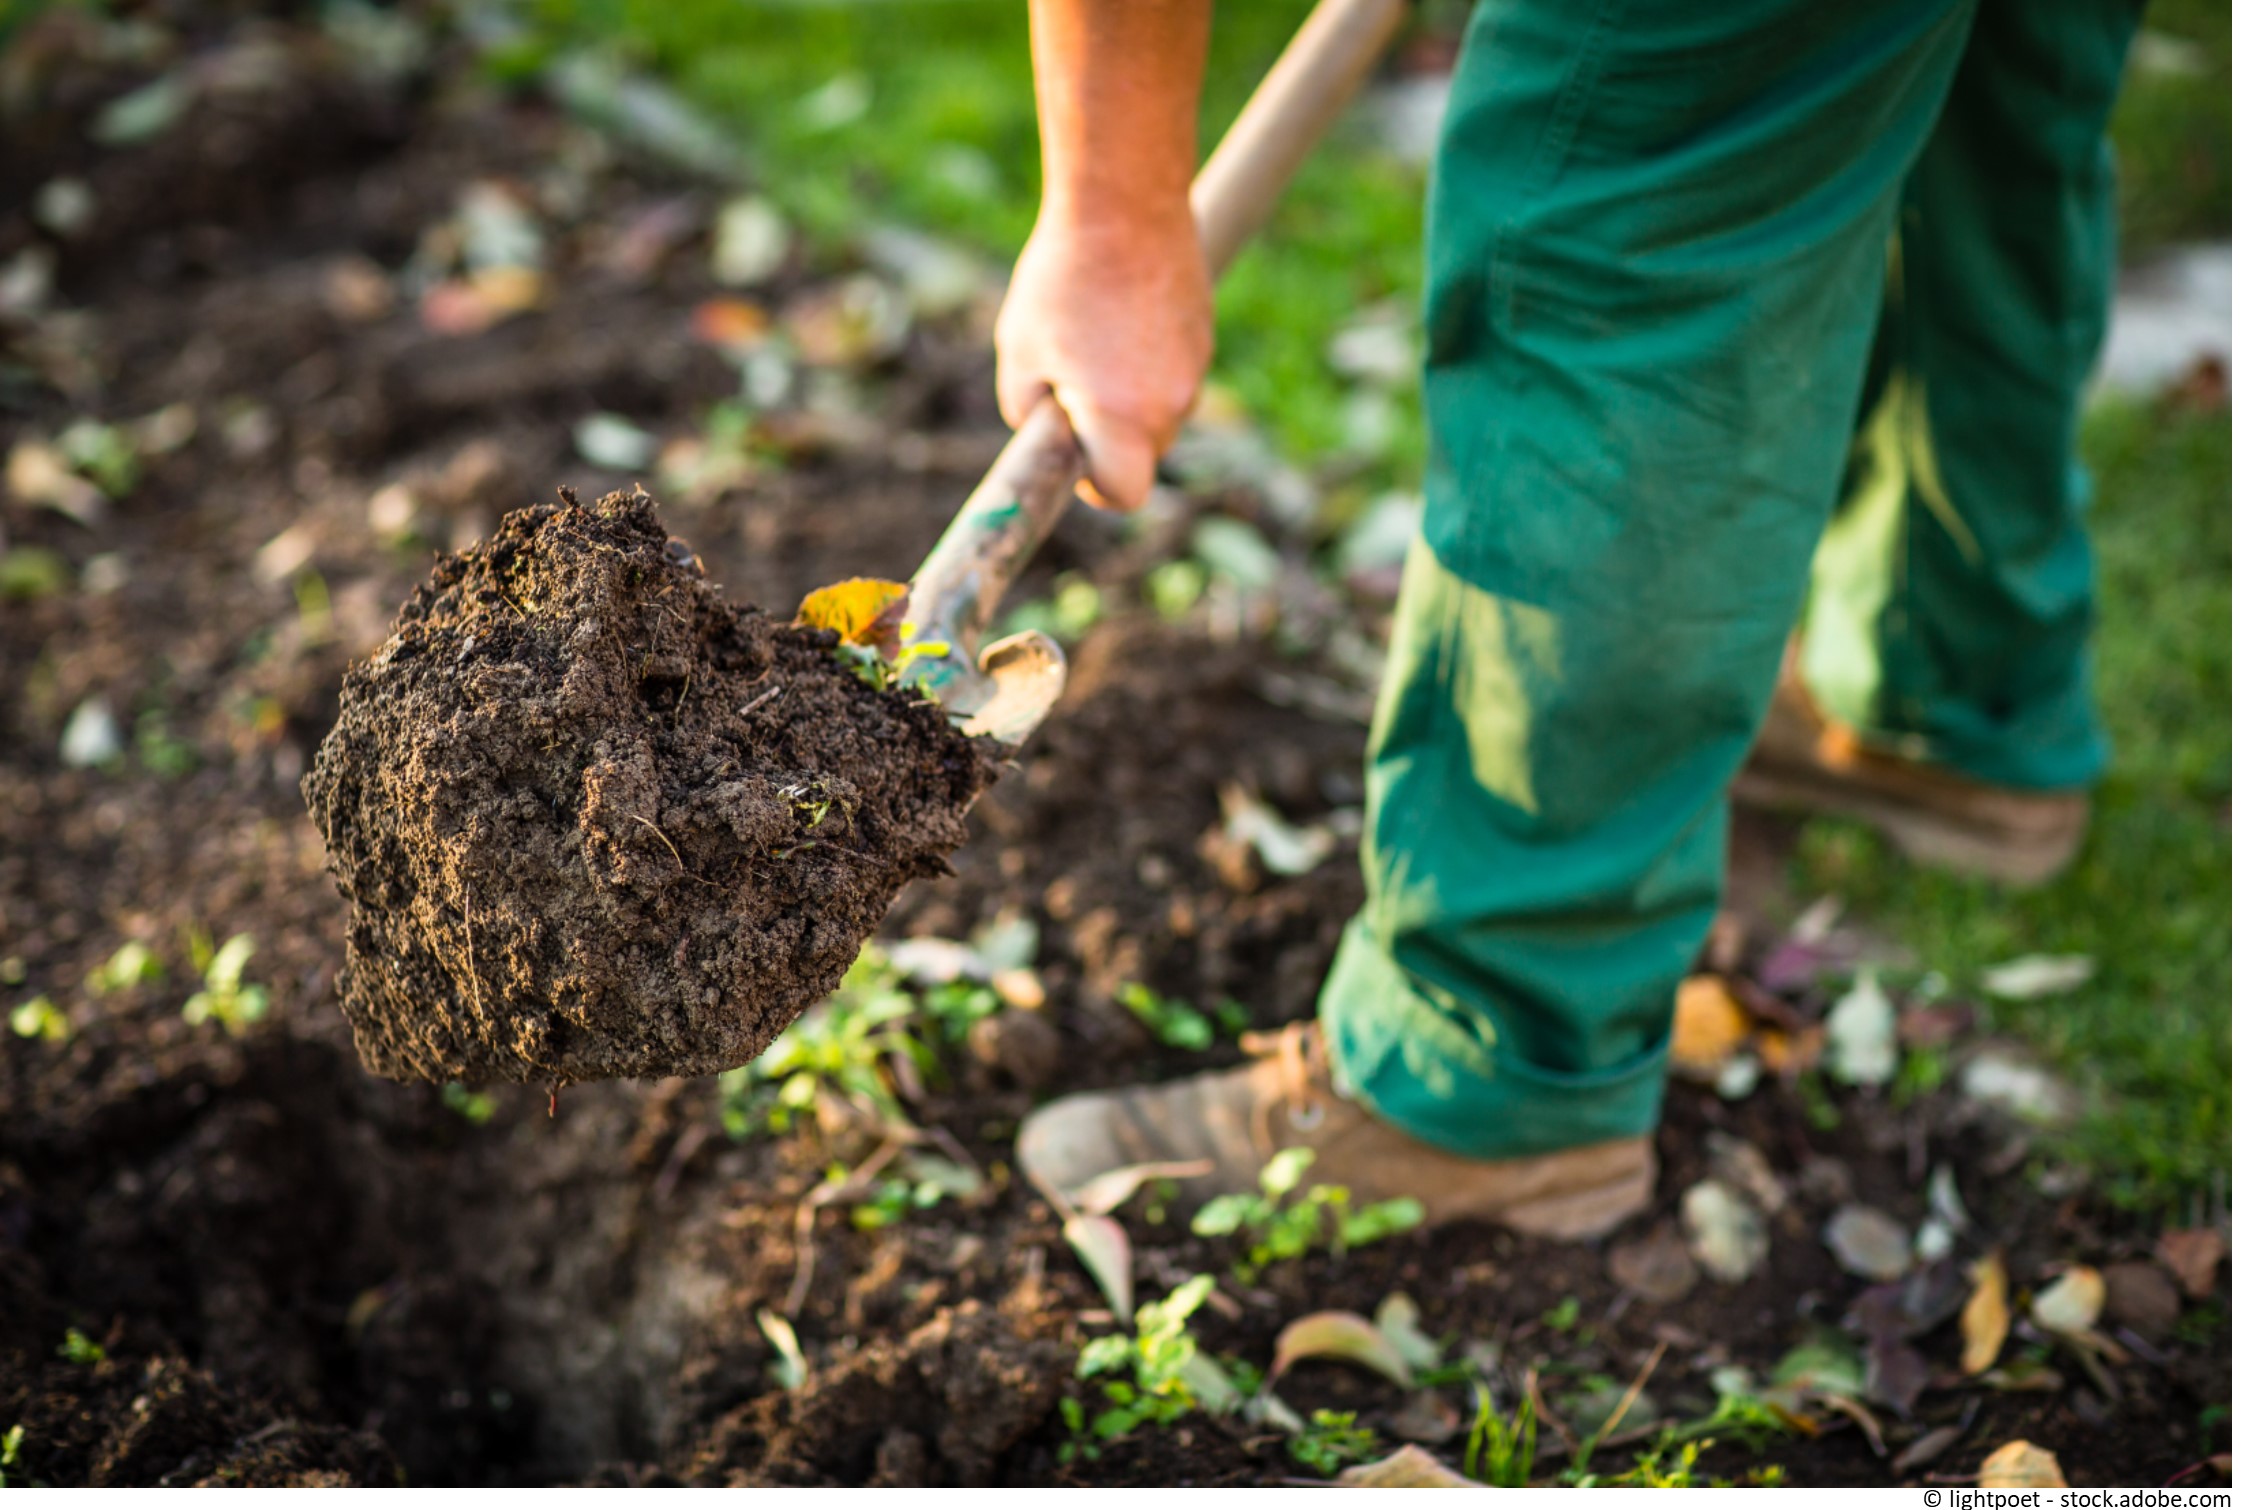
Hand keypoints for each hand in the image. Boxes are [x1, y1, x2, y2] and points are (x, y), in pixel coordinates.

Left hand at [994, 204, 1211, 510]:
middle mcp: (1170, 404)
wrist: (1124, 202)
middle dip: (1108, 437)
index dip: (1097, 489)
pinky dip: (1147, 363)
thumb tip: (1048, 435)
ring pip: (1158, 413)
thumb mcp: (1019, 353)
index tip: (1076, 462)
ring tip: (1092, 336)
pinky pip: (1171, 374)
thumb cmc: (1062, 279)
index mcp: (1122, 418)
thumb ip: (1028, 413)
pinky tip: (1120, 314)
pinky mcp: (1203, 337)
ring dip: (1127, 397)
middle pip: (1143, 456)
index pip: (1125, 495)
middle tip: (1069, 384)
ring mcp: (1195, 370)